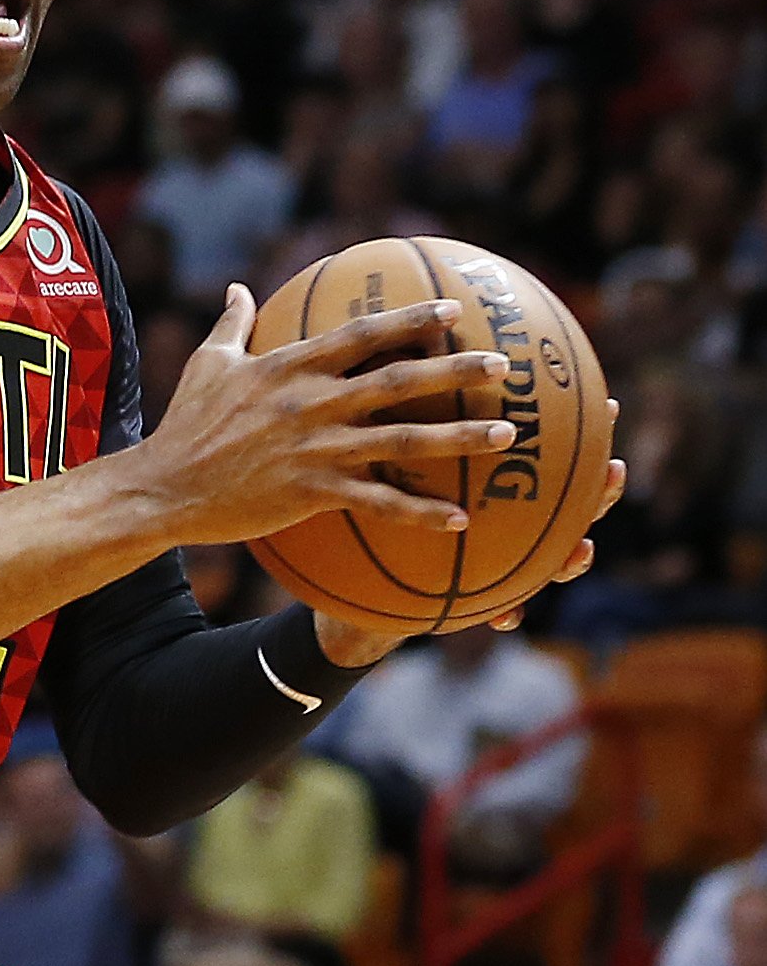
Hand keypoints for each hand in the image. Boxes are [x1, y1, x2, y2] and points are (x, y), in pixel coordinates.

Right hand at [132, 283, 518, 548]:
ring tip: (505, 435)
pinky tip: (459, 519)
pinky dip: (419, 512)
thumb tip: (238, 287)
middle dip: (453, 371)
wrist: (162, 487)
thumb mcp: (207, 364)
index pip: (359, 335)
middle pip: (395, 382)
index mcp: (289, 368)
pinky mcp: (311, 492)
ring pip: (400, 441)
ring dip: (457, 438)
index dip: (407, 320)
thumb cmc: (184, 424)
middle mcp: (310, 403)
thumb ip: (233, 324)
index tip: (451, 309)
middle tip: (501, 365)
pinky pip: (376, 503)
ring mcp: (314, 449)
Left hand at [310, 417, 624, 662]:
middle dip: (596, 490)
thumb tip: (409, 348)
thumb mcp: (381, 458)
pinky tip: (508, 618)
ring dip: (569, 558)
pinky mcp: (466, 594)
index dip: (585, 430)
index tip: (610, 406)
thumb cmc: (369, 504)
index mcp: (492, 480)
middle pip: (565, 502)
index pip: (548, 454)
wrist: (350, 574)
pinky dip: (505, 613)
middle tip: (615, 468)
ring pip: (545, 557)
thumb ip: (403, 412)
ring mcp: (493, 555)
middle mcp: (503, 517)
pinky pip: (494, 608)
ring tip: (582, 550)